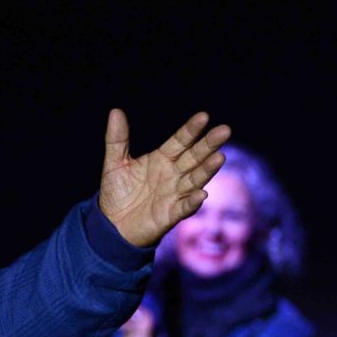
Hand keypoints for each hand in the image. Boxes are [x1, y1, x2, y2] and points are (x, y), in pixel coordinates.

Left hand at [99, 110, 228, 247]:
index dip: (191, 130)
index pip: (180, 141)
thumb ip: (117, 139)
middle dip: (208, 145)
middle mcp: (173, 174)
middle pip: (194, 157)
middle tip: (224, 130)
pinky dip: (192, 201)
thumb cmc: (118, 193)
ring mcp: (174, 194)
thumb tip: (115, 111)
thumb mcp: (115, 163)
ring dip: (207, 169)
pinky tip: (201, 193)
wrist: (112, 225)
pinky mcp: (170, 214)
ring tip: (219, 157)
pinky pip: (184, 207)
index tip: (203, 116)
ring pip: (195, 179)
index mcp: (162, 159)